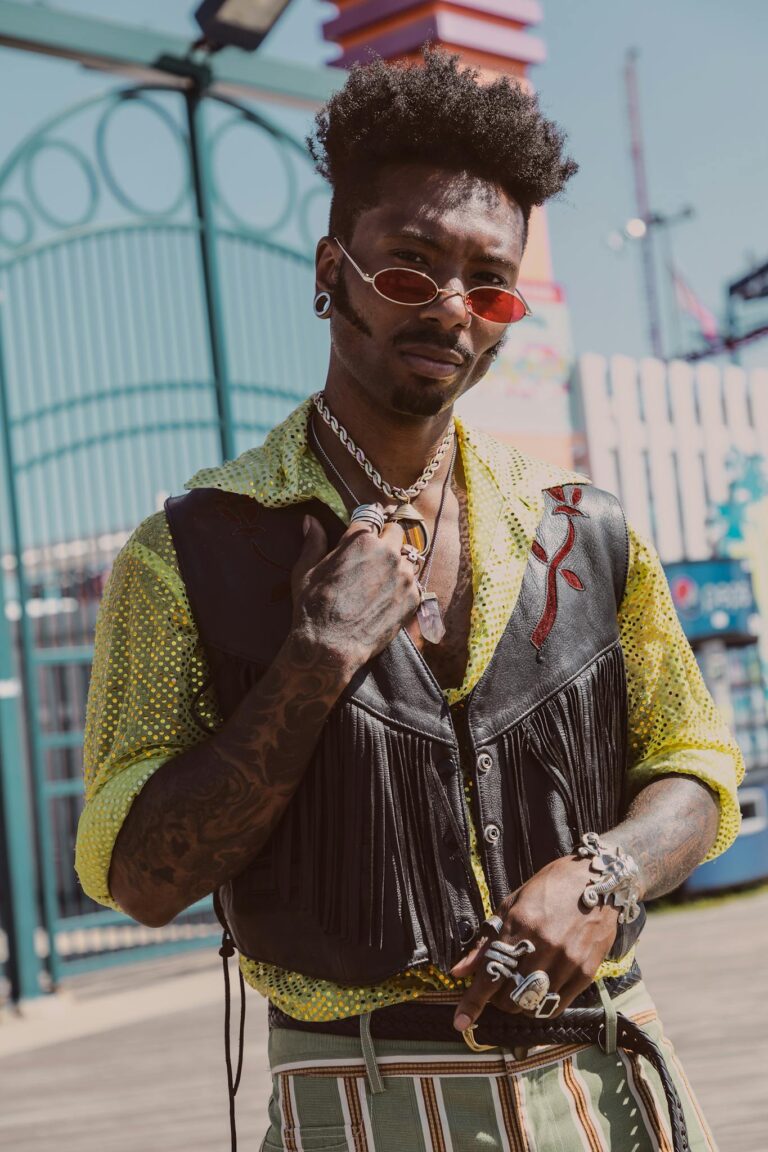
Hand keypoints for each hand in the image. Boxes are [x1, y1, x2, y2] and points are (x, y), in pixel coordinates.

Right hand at [290, 513, 421, 672]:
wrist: (330, 646)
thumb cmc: (312, 608)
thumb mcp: (305, 571)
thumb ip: (313, 541)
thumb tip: (310, 519)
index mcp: (361, 539)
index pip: (371, 517)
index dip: (365, 527)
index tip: (363, 535)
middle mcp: (387, 551)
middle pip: (395, 532)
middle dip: (385, 540)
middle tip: (373, 558)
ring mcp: (404, 574)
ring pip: (408, 557)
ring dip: (397, 564)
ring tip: (380, 582)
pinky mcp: (414, 597)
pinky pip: (414, 583)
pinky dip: (403, 588)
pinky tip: (386, 599)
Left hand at [450, 855, 619, 1031]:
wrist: (597, 879)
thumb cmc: (550, 888)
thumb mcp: (512, 904)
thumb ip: (486, 941)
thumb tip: (459, 971)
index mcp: (519, 925)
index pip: (490, 973)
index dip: (473, 1002)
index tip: (460, 1021)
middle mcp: (543, 945)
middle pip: (509, 996)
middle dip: (497, 999)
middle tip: (499, 988)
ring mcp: (566, 960)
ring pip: (532, 1004)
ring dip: (519, 1004)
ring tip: (520, 988)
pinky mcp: (585, 971)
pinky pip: (557, 1005)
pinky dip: (542, 1006)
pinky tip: (539, 994)